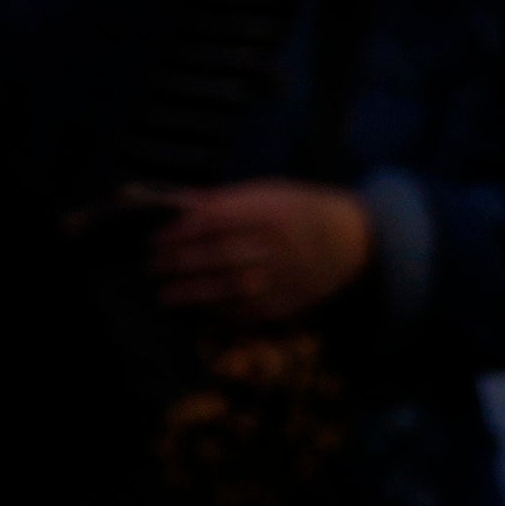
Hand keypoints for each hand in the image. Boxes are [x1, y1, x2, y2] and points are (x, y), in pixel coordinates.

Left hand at [138, 180, 376, 322]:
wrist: (351, 240)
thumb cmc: (300, 210)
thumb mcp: (268, 192)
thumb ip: (222, 200)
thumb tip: (175, 203)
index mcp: (270, 211)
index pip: (215, 221)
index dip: (181, 231)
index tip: (155, 239)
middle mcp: (277, 244)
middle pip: (219, 255)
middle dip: (180, 262)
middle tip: (153, 267)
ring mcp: (284, 276)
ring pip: (231, 287)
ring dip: (193, 293)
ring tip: (165, 295)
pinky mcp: (289, 302)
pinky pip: (250, 311)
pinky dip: (221, 313)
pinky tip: (200, 312)